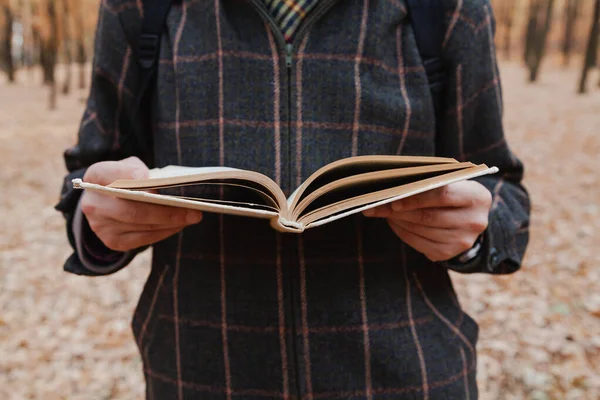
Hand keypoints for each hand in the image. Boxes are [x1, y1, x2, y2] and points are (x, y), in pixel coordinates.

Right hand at [80, 157, 202, 251]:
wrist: (108, 203)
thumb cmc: (126, 180)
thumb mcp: (129, 167)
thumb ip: (140, 170)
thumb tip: (161, 187)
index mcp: (96, 176)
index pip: (108, 173)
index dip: (130, 176)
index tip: (152, 181)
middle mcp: (93, 203)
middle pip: (132, 210)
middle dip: (166, 212)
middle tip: (193, 212)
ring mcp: (101, 225)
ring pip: (141, 226)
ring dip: (170, 223)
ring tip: (192, 217)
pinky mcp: (113, 241)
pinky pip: (143, 239)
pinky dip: (164, 232)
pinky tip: (179, 225)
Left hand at [363, 181, 491, 261]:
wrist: (470, 217)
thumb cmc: (454, 192)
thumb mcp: (450, 182)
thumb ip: (428, 182)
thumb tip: (391, 187)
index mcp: (477, 197)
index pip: (442, 196)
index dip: (415, 198)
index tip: (393, 199)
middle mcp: (474, 222)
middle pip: (428, 216)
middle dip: (399, 211)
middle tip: (378, 205)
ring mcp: (462, 241)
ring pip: (421, 230)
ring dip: (398, 221)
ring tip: (385, 211)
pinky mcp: (448, 253)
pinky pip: (418, 243)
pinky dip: (402, 232)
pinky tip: (395, 222)